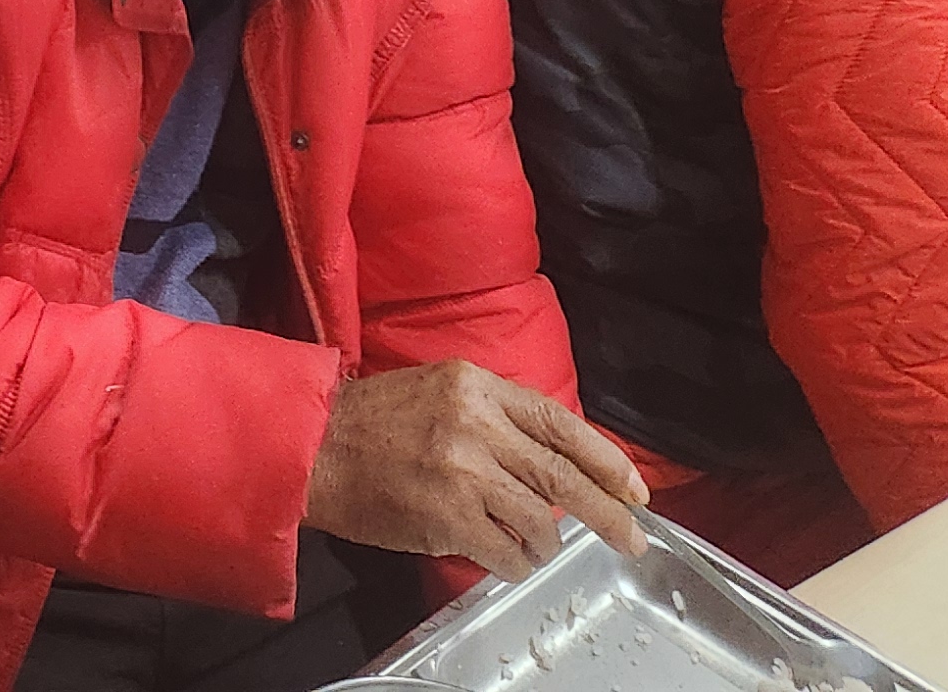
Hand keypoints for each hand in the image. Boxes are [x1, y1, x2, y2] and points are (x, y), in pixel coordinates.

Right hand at [304, 361, 650, 579]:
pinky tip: (512, 561)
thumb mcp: (441, 391)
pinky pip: (508, 551)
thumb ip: (496, 416)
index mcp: (478, 385)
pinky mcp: (447, 517)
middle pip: (563, 474)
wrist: (313, 447)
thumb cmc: (372, 422)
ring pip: (539, 519)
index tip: (634, 488)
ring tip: (538, 549)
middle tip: (633, 538)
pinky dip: (518, 562)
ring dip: (547, 543)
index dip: (605, 459)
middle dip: (608, 512)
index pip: (560, 422)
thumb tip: (550, 461)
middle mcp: (476, 424)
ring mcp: (463, 472)